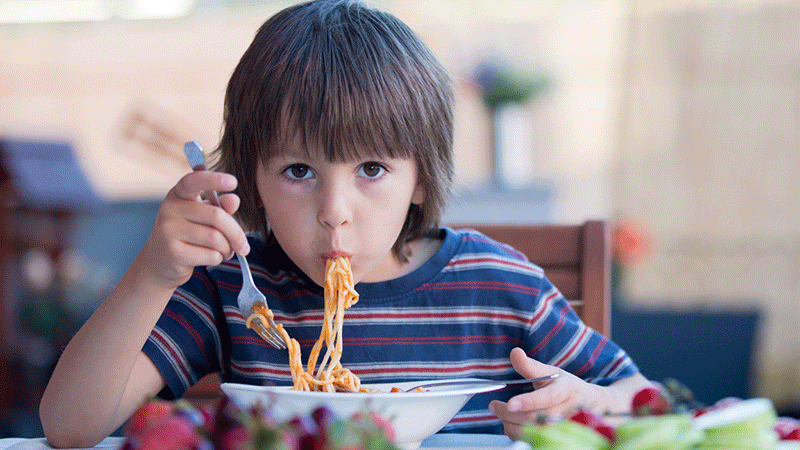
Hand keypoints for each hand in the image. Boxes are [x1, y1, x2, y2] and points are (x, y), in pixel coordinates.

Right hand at [140, 170, 249, 288]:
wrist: (160, 261)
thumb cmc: (187, 234)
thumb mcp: (202, 216)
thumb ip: (220, 207)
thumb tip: (234, 199)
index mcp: (178, 194)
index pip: (194, 181)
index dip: (213, 180)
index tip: (233, 182)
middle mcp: (169, 209)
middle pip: (216, 216)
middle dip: (236, 233)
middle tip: (243, 245)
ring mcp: (168, 231)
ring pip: (216, 238)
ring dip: (227, 248)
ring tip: (224, 251)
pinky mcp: (173, 253)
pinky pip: (210, 255)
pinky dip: (218, 258)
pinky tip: (211, 258)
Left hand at [489, 347, 609, 439]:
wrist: (589, 406)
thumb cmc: (565, 387)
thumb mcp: (551, 372)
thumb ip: (529, 366)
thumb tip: (514, 352)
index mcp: (566, 390)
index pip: (548, 397)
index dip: (529, 401)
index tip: (511, 403)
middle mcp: (568, 411)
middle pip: (536, 418)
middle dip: (510, 414)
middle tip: (494, 406)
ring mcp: (564, 428)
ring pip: (533, 433)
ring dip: (511, 425)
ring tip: (503, 415)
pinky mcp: (558, 440)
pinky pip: (534, 441)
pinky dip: (517, 434)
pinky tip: (512, 425)